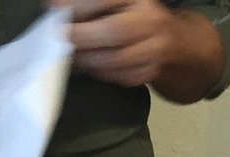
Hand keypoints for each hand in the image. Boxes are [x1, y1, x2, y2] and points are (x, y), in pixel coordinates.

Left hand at [48, 0, 224, 102]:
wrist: (176, 41)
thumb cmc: (137, 16)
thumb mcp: (120, 3)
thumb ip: (91, 4)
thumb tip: (55, 7)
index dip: (79, 6)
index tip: (53, 9)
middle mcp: (152, 22)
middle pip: (114, 31)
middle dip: (82, 37)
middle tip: (59, 39)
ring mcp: (157, 49)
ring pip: (118, 59)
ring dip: (89, 59)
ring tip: (71, 55)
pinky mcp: (153, 71)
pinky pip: (123, 76)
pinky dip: (102, 73)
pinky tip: (90, 66)